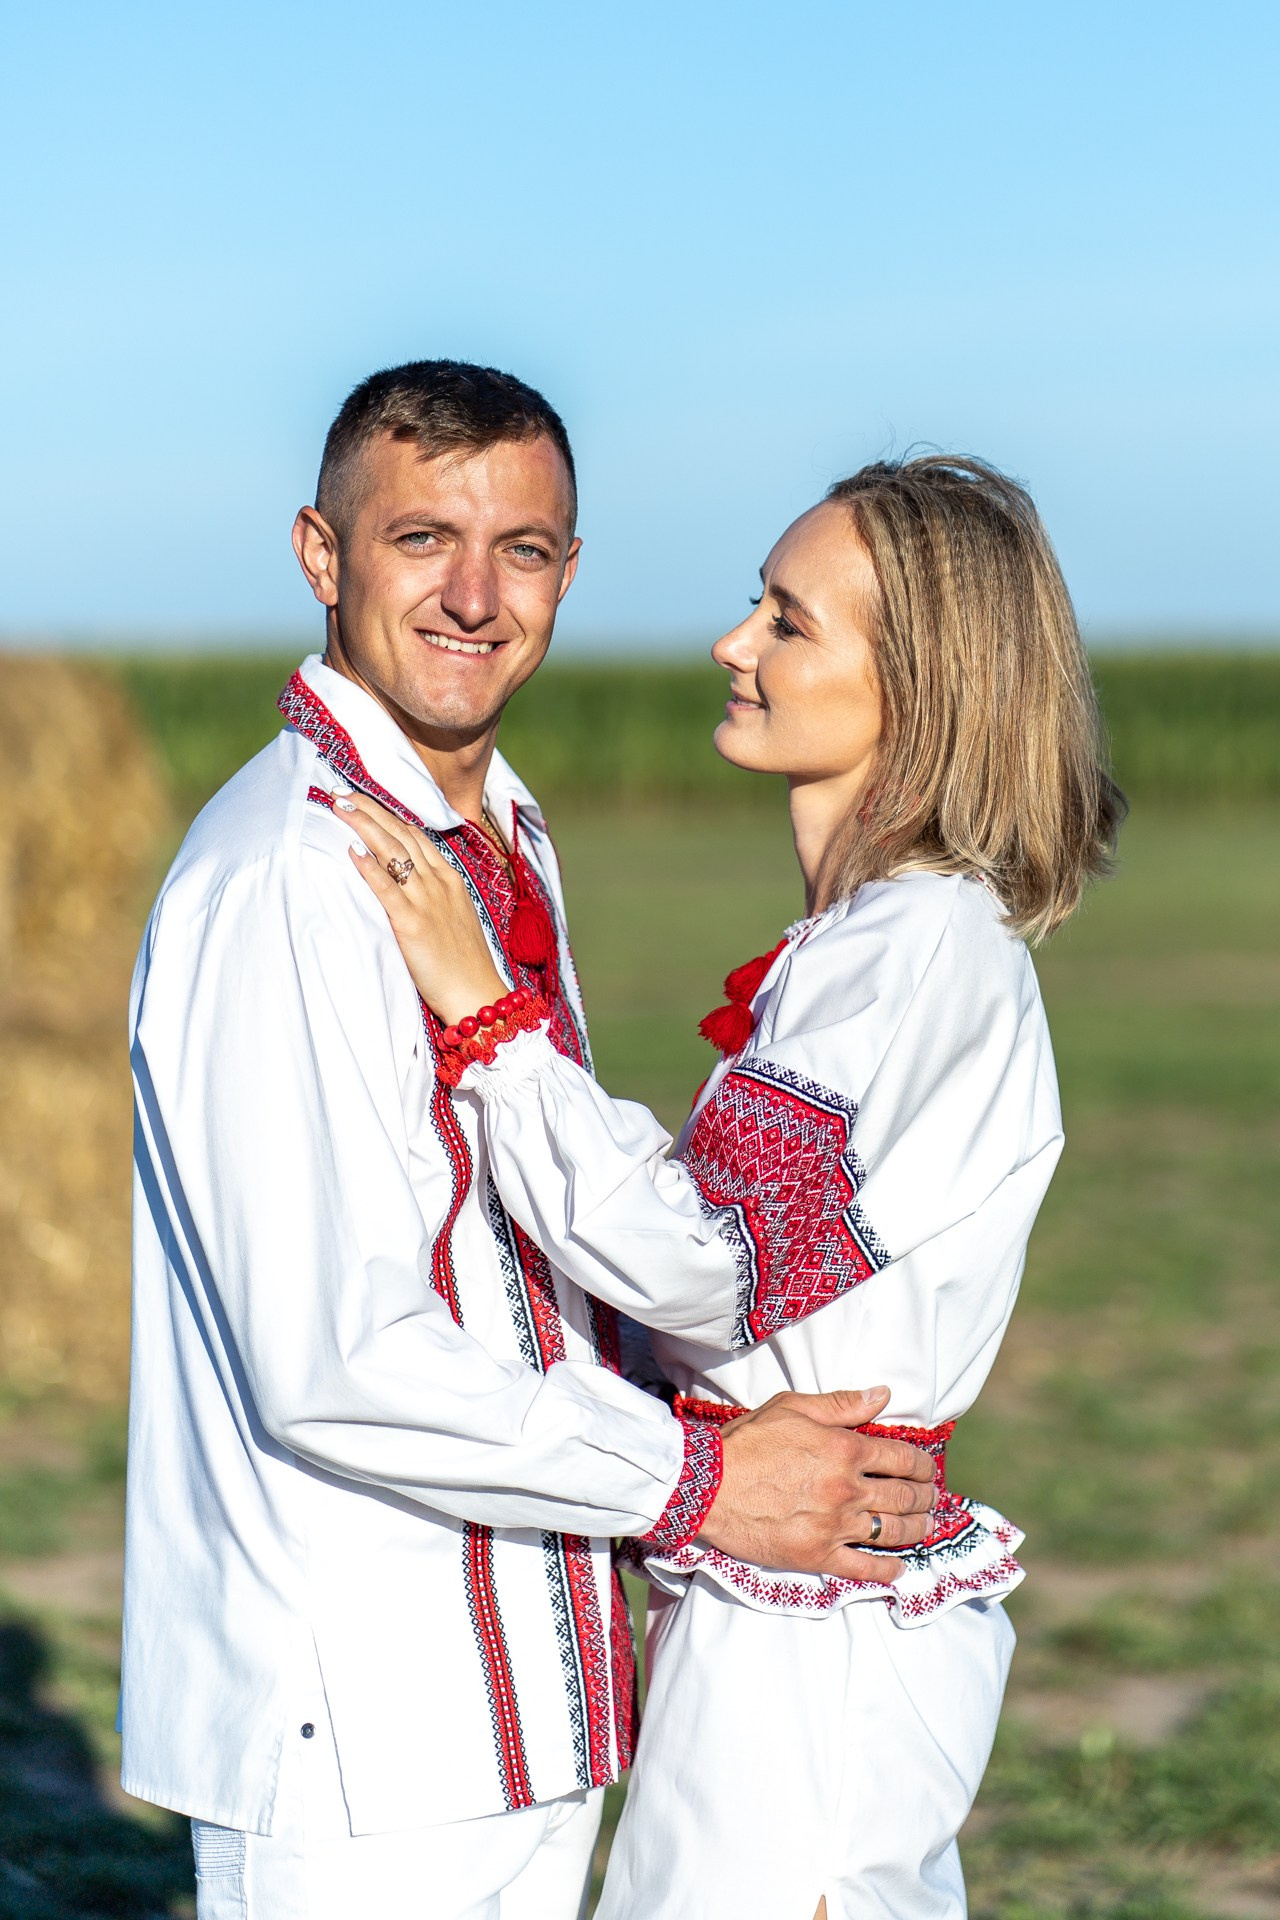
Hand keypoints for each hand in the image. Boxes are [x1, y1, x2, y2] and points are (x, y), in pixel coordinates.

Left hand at [338, 794, 507, 1025]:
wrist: (478, 994)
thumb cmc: (463, 962)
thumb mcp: (454, 916)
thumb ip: (434, 894)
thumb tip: (406, 881)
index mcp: (450, 878)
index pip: (415, 834)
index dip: (387, 813)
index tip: (362, 799)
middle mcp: (439, 882)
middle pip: (401, 833)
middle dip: (369, 809)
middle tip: (340, 791)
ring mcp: (427, 900)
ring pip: (393, 850)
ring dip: (364, 824)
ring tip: (339, 806)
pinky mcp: (413, 923)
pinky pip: (387, 888)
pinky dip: (369, 865)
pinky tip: (351, 848)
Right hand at [697, 1385, 936, 1583]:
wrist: (706, 1486)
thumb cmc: (746, 1442)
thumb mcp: (791, 1408)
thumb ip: (841, 1404)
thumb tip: (883, 1395)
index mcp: (844, 1449)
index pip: (902, 1457)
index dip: (922, 1464)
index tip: (927, 1469)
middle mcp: (847, 1489)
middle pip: (904, 1496)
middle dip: (925, 1497)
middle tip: (932, 1498)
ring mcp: (835, 1525)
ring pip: (893, 1531)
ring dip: (917, 1530)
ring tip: (925, 1527)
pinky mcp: (818, 1556)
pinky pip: (864, 1568)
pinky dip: (887, 1571)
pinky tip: (898, 1569)